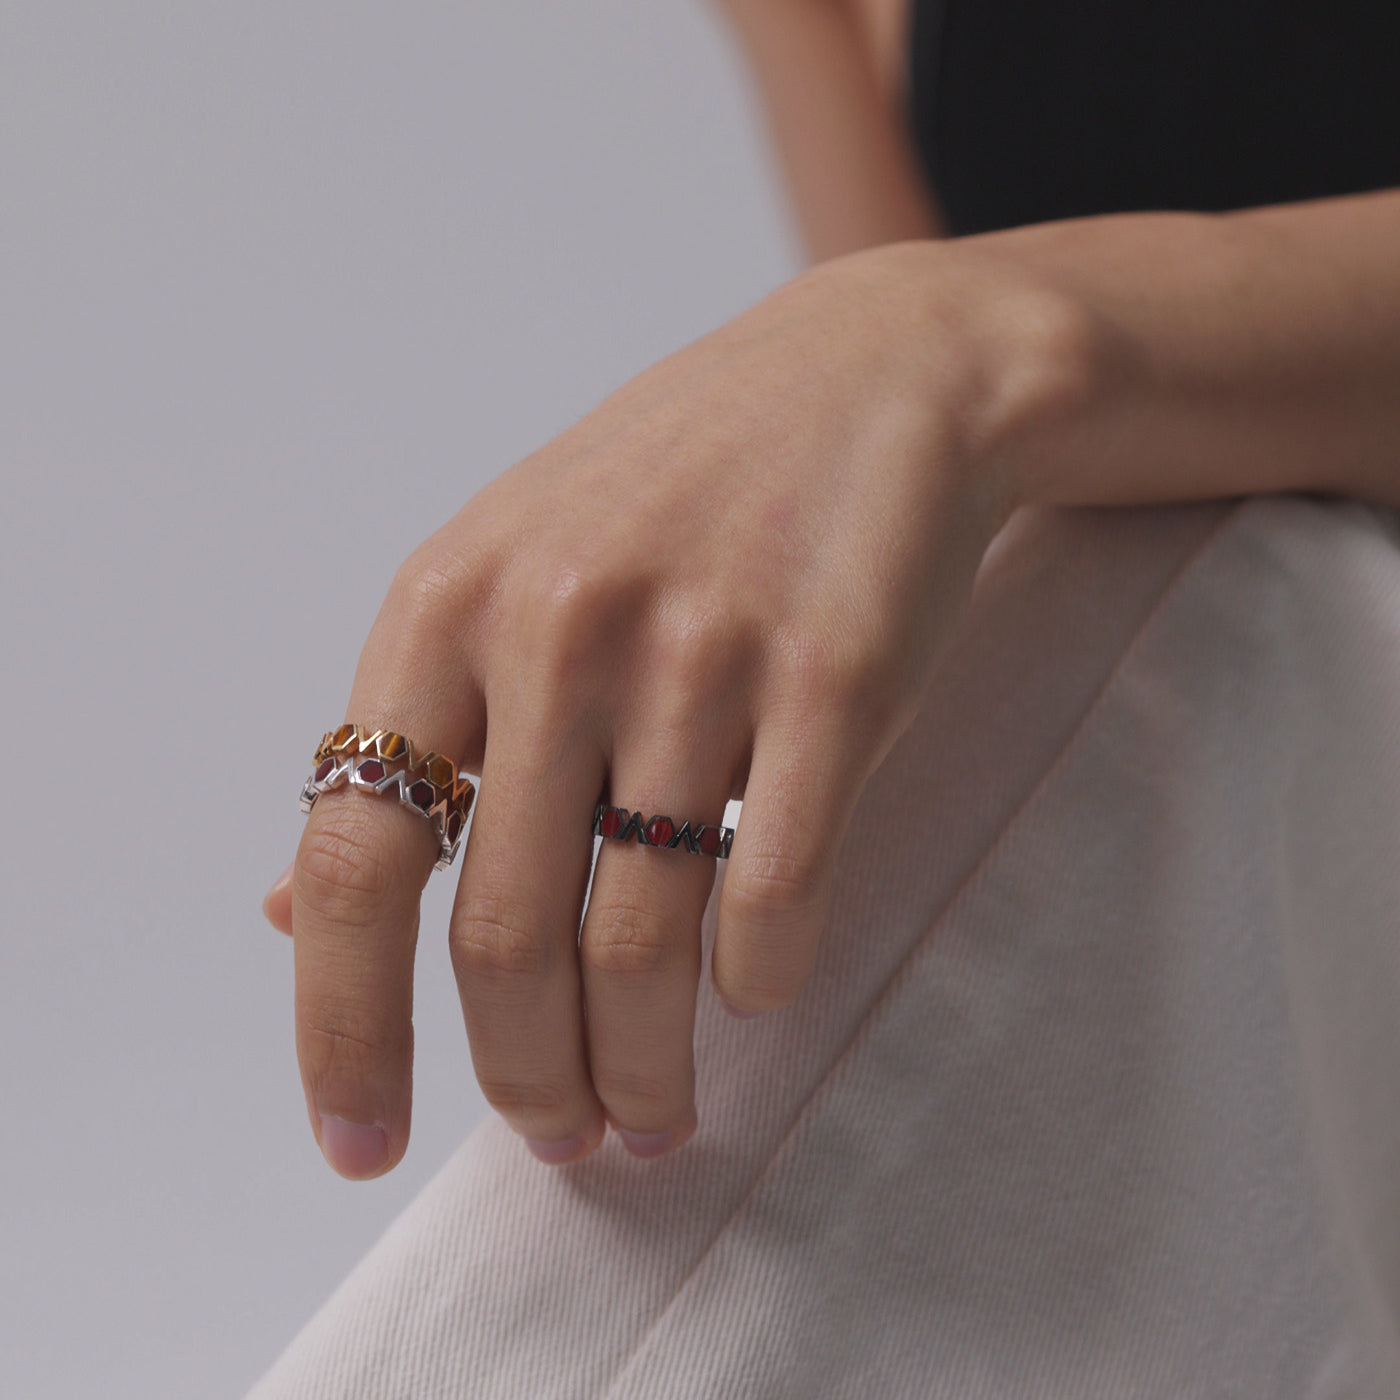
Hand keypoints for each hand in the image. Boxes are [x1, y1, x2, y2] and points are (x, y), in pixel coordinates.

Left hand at [263, 240, 1059, 1175]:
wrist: (872, 377)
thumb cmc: (679, 488)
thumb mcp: (507, 567)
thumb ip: (412, 733)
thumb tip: (288, 912)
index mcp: (446, 605)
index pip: (352, 863)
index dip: (344, 1031)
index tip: (360, 1145)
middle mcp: (557, 626)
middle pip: (501, 936)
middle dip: (525, 1082)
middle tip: (563, 1141)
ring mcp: (701, 652)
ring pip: (636, 943)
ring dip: (642, 1070)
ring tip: (654, 1118)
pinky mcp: (836, 677)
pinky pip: (775, 896)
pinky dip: (755, 985)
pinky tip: (750, 1000)